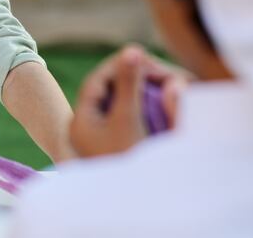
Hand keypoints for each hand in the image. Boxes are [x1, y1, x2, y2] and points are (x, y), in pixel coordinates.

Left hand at [69, 45, 190, 157]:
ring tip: (171, 84)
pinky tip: (168, 100)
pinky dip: (150, 106)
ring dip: (146, 91)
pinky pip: (135, 117)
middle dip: (136, 77)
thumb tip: (132, 50)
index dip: (118, 65)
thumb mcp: (128, 119)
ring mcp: (106, 139)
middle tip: (161, 71)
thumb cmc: (128, 159)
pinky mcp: (123, 145)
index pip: (96, 81)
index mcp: (82, 121)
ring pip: (125, 104)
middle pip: (110, 91)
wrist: (136, 202)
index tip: (141, 55)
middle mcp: (90, 129)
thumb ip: (129, 85)